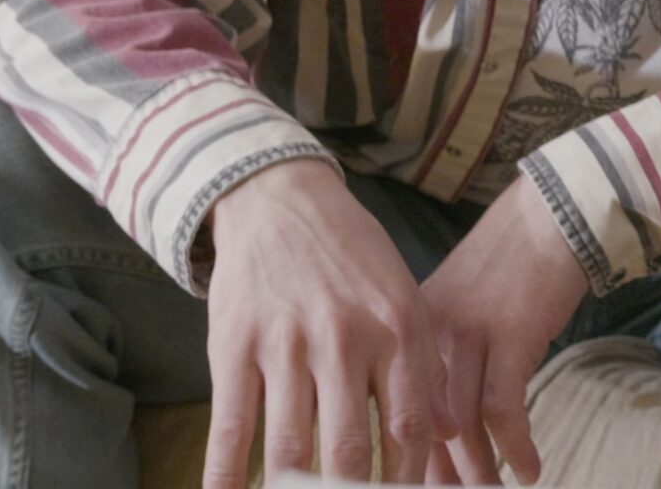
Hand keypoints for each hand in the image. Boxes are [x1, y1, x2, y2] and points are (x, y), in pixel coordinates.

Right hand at [204, 158, 447, 485]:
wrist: (282, 200)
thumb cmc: (352, 259)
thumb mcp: (404, 298)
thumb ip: (417, 367)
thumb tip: (435, 438)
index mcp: (398, 329)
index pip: (407, 427)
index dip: (406, 481)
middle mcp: (345, 340)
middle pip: (349, 448)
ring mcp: (286, 344)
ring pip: (290, 445)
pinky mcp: (235, 347)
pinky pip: (230, 425)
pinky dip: (225, 475)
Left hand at [423, 172, 590, 483]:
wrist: (551, 214)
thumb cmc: (510, 262)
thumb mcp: (460, 305)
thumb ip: (441, 355)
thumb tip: (440, 423)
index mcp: (407, 328)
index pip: (392, 406)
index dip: (400, 453)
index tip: (409, 485)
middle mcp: (429, 334)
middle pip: (420, 422)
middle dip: (433, 474)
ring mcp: (469, 334)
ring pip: (459, 425)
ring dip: (477, 470)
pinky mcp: (511, 335)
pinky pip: (504, 408)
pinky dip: (516, 446)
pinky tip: (529, 469)